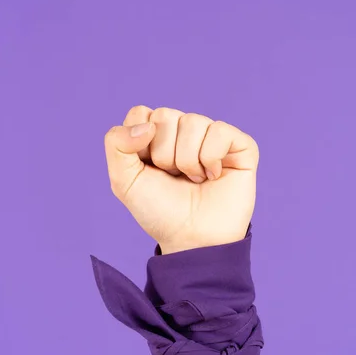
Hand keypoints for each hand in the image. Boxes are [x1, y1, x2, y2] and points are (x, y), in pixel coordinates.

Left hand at [104, 105, 259, 253]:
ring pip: (193, 121)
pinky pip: (220, 131)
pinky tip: (213, 176)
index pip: (141, 113)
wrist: (192, 240)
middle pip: (165, 115)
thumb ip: (116, 144)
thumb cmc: (160, 212)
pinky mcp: (239, 146)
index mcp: (156, 135)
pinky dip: (211, 158)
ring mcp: (213, 137)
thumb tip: (147, 125)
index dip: (139, 144)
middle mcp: (185, 131)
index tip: (148, 169)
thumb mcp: (124, 181)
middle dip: (164, 154)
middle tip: (174, 176)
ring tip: (194, 179)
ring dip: (187, 160)